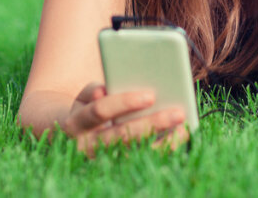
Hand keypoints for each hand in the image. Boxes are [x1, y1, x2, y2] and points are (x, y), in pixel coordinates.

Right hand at [61, 82, 189, 157]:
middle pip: (122, 136)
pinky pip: (144, 161)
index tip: (151, 95)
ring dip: (163, 141)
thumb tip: (104, 89)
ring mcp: (102, 160)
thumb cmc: (87, 107)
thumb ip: (95, 89)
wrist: (73, 136)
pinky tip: (180, 135)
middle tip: (178, 112)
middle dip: (152, 123)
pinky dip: (164, 149)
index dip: (124, 103)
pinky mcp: (118, 168)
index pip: (99, 111)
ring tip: (184, 126)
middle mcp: (87, 146)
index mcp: (76, 123)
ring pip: (136, 154)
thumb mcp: (85, 96)